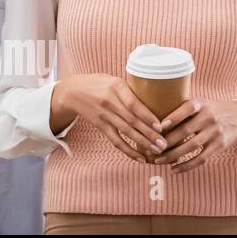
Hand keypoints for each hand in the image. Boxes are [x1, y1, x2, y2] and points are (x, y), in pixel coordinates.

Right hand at [50, 74, 166, 161]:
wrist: (71, 91)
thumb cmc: (96, 83)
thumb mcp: (112, 79)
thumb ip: (129, 90)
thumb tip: (156, 100)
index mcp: (116, 86)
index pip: (134, 104)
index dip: (148, 117)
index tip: (161, 127)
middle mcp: (109, 101)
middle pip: (132, 120)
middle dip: (150, 134)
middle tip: (164, 144)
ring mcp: (104, 114)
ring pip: (126, 132)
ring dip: (143, 143)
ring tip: (158, 151)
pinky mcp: (100, 125)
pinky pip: (115, 140)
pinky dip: (128, 150)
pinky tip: (140, 158)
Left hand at [153, 99, 236, 172]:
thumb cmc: (210, 109)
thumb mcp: (199, 103)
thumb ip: (181, 109)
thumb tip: (153, 120)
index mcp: (200, 104)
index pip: (186, 109)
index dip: (173, 117)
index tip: (159, 127)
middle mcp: (208, 118)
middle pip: (186, 131)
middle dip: (167, 141)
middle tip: (151, 149)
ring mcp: (215, 132)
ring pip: (192, 146)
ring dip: (173, 155)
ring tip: (159, 160)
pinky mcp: (219, 146)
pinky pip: (202, 158)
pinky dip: (187, 165)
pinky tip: (174, 169)